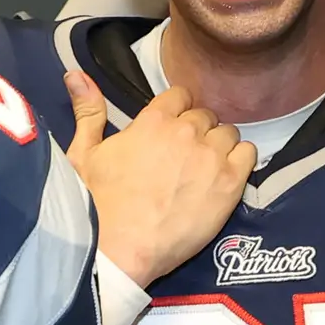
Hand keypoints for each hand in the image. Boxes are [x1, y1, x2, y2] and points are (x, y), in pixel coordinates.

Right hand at [67, 72, 252, 287]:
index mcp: (154, 121)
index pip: (181, 95)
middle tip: (184, 157)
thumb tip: (75, 74)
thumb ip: (88, 111)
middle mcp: (187, 131)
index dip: (177, 111)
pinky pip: (248, 154)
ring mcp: (211, 156)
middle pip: (205, 116)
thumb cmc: (99, 204)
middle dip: (196, 131)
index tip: (171, 130)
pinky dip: (239, 160)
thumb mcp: (84, 154)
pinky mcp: (230, 183)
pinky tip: (224, 176)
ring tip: (204, 168)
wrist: (121, 249)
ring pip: (228, 133)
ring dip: (218, 146)